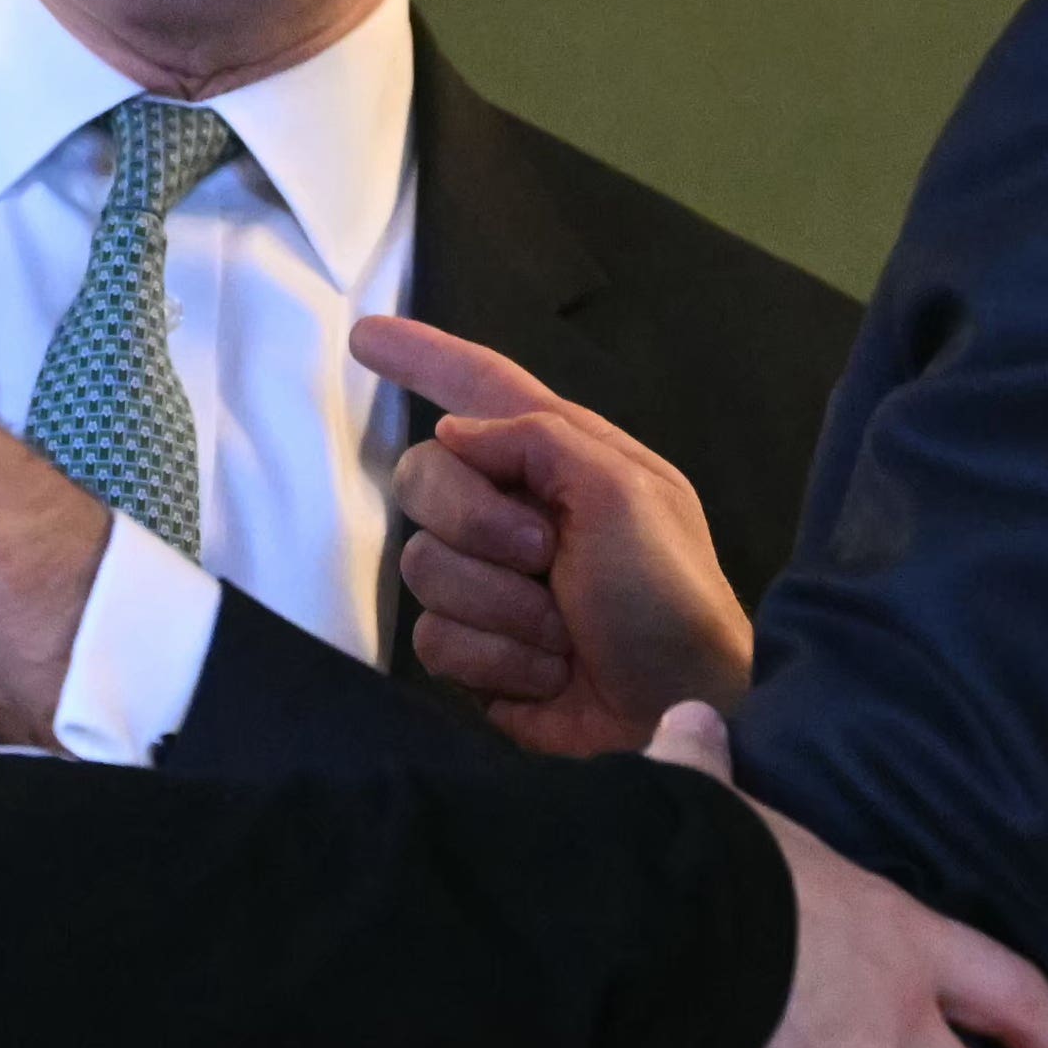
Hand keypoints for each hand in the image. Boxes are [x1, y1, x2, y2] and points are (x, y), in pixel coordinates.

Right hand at [357, 317, 752, 755]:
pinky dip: (498, 660)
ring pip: (423, 567)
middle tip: (545, 554)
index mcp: (562, 457)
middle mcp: (517, 509)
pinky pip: (433, 639)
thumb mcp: (626, 494)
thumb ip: (539, 442)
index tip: (365, 336)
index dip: (425, 357)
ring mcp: (490, 583)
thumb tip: (453, 434)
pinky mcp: (475, 650)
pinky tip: (547, 674)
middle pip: (424, 479)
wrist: (682, 712)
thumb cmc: (669, 595)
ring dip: (502, 608)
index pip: (481, 388)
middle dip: (477, 522)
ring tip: (564, 633)